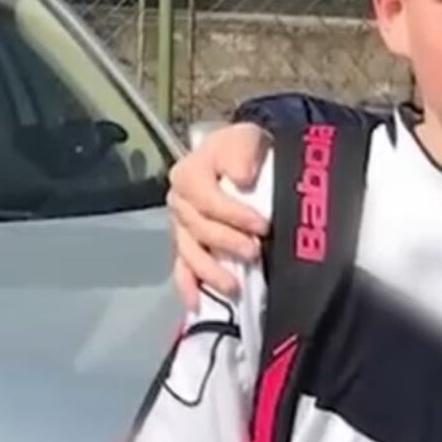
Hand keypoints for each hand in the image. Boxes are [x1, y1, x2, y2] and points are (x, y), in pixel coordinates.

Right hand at [167, 122, 269, 308]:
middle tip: (255, 252)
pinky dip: (188, 286)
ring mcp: (181, 226)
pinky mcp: (186, 244)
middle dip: (226, 243)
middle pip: (198, 229)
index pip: (207, 200)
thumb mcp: (246, 137)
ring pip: (189, 253)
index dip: (233, 214)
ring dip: (210, 271)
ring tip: (233, 286)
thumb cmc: (244, 148)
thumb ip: (242, 152)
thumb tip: (241, 178)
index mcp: (189, 174)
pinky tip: (196, 303)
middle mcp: (179, 201)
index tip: (262, 225)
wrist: (243, 156)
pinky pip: (182, 267)